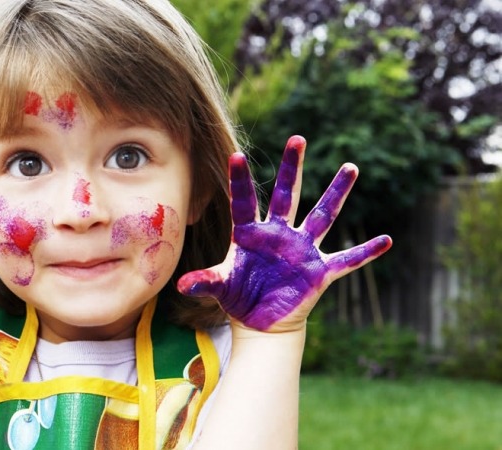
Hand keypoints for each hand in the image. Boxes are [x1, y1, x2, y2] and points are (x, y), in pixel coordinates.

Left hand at [178, 136, 391, 331]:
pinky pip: (347, 260)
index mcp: (251, 234)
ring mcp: (301, 250)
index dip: (240, 180)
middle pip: (287, 195)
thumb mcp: (220, 288)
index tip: (235, 154)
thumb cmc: (239, 298)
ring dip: (336, 193)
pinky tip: (387, 240)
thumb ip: (204, 281)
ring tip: (350, 167)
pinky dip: (366, 252)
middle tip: (297, 138)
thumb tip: (182, 285)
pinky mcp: (319, 271)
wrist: (261, 322)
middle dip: (292, 168)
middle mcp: (279, 234)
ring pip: (321, 216)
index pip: (244, 201)